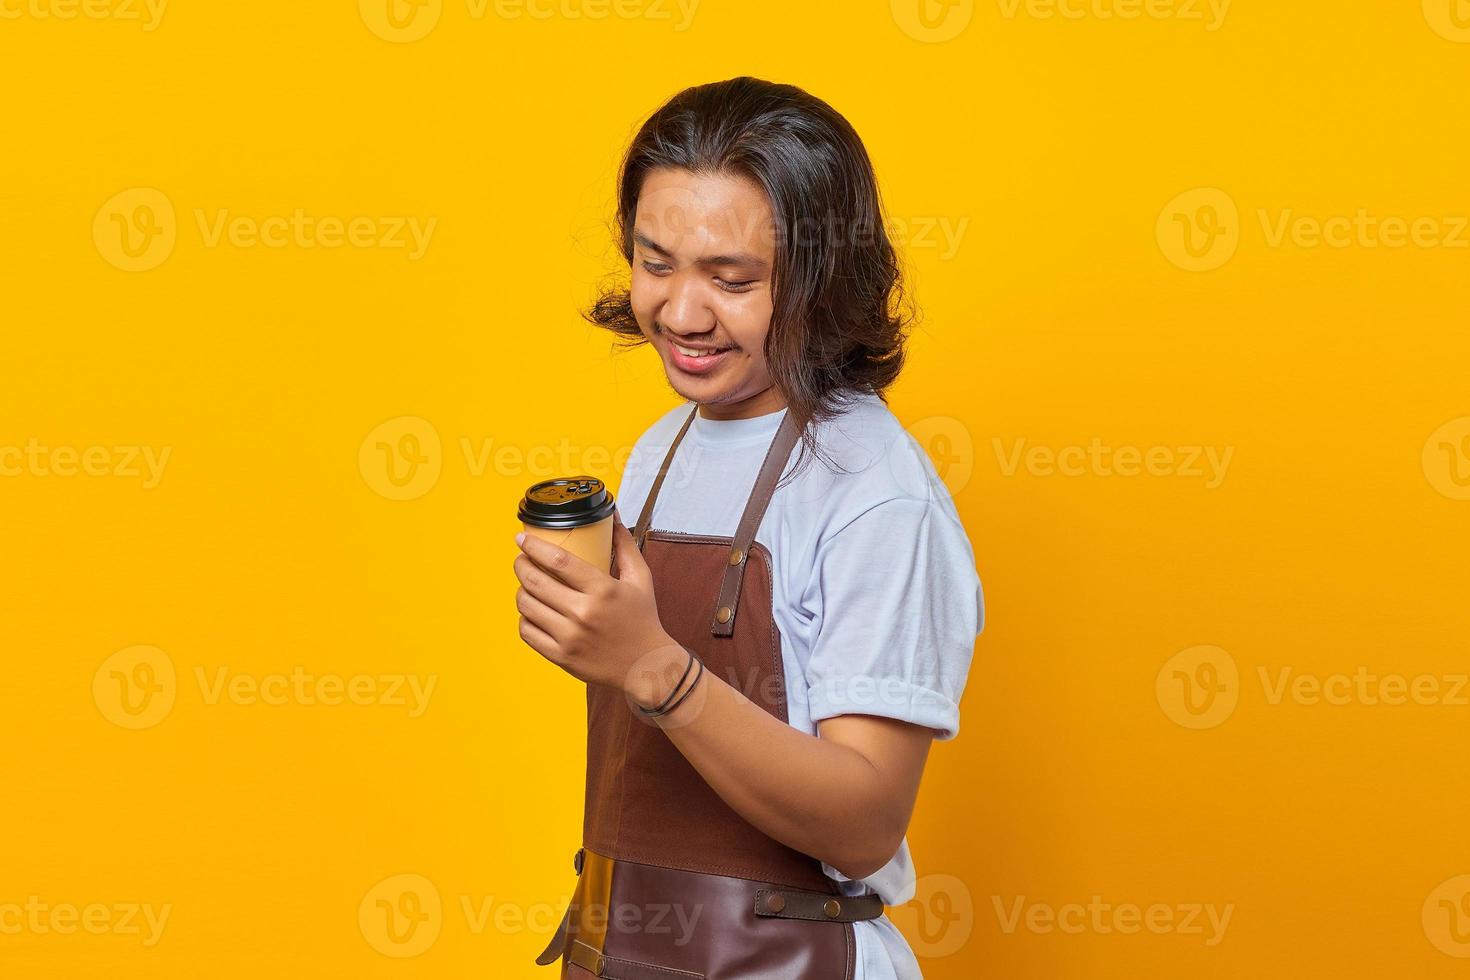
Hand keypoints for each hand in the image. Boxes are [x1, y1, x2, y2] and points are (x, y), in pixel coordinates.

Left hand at [513, 513, 686, 705]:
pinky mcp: (561, 657)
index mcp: (602, 590)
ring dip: (521, 590)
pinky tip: (532, 611)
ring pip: (527, 606)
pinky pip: (527, 632)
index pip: (558, 560)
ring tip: (527, 584)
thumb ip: (625, 545)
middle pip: (535, 581)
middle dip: (521, 565)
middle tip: (522, 559)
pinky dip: (525, 618)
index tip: (522, 539)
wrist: (645, 666)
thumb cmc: (642, 620)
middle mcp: (583, 613)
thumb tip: (612, 517)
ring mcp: (569, 637)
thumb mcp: (640, 579)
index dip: (534, 547)